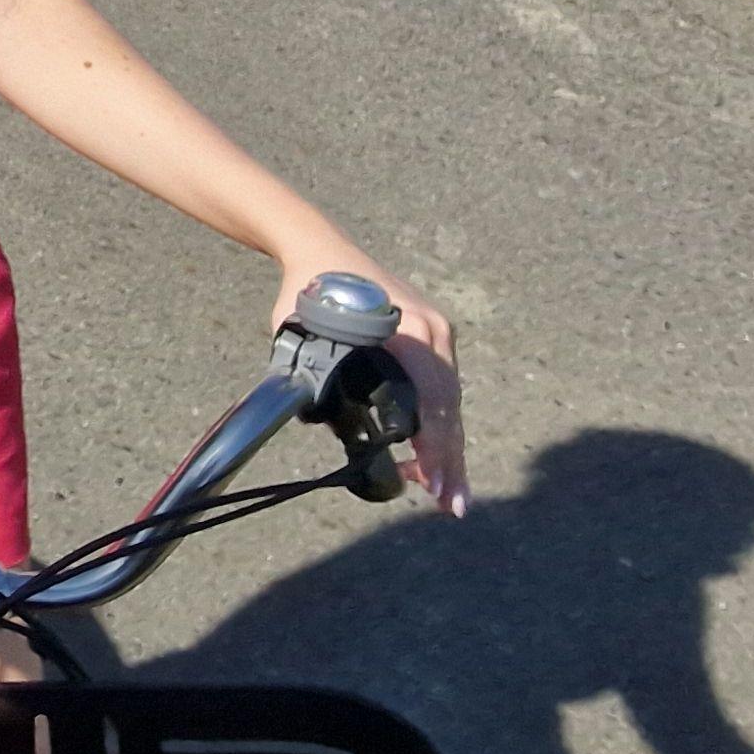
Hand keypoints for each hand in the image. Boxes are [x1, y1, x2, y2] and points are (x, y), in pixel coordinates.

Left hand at [273, 249, 466, 515]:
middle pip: (447, 405)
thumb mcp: (302, 330)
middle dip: (448, 458)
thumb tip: (317, 421)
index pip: (430, 397)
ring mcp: (436, 333)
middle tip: (450, 506)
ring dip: (447, 448)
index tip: (432, 480)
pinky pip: (441, 387)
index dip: (432, 443)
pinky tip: (434, 456)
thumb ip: (311, 370)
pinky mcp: (430, 338)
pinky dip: (440, 423)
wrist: (318, 246)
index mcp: (408, 330)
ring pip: (448, 401)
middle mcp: (432, 331)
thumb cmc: (308, 290)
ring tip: (446, 494)